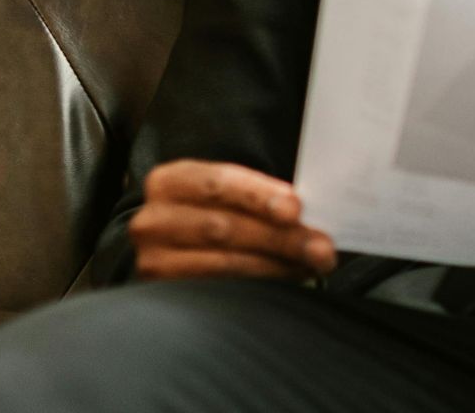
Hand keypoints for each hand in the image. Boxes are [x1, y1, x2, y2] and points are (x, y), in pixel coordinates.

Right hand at [129, 160, 337, 281]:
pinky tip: (286, 279)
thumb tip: (306, 212)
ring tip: (311, 265)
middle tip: (321, 248)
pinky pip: (218, 290)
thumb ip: (256, 196)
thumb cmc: (211, 215)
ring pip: (223, 263)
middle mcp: (154, 219)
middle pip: (224, 227)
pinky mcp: (163, 294)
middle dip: (281, 237)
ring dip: (276, 265)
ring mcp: (153, 260)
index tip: (295, 209)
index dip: (258, 195)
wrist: (171, 249)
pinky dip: (259, 285)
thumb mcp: (225, 195)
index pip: (218, 183)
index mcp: (170, 181)